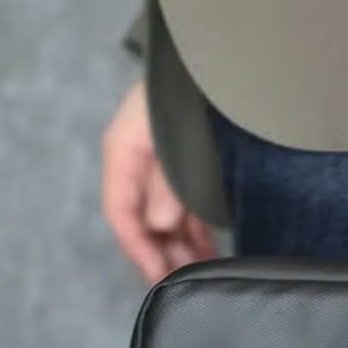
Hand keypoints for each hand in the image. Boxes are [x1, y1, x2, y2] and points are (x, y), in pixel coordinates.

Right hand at [101, 80, 215, 281]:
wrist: (225, 60)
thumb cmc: (195, 93)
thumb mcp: (174, 140)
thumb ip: (167, 186)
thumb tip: (158, 226)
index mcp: (125, 151)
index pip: (121, 212)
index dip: (138, 249)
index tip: (158, 278)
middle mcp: (141, 163)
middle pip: (143, 222)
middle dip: (162, 255)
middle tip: (185, 287)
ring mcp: (165, 167)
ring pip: (167, 220)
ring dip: (182, 250)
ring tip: (202, 278)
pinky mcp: (191, 169)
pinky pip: (188, 211)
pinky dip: (197, 234)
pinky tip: (210, 257)